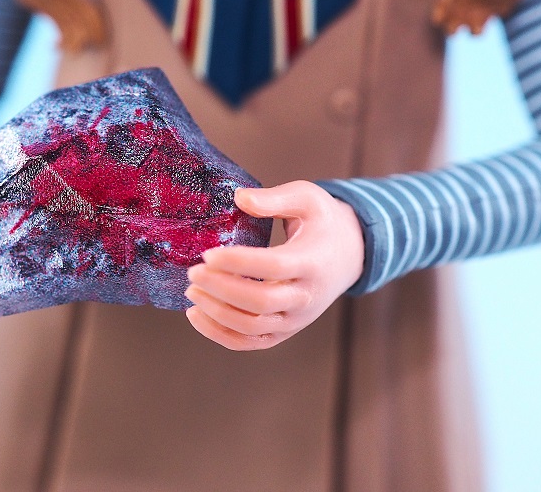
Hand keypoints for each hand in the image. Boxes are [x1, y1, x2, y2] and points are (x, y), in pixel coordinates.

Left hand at [184, 181, 364, 350]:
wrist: (348, 255)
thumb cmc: (322, 222)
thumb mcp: (307, 197)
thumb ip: (274, 198)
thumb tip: (239, 197)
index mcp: (312, 262)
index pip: (273, 267)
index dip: (238, 262)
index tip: (208, 254)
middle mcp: (306, 297)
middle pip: (260, 302)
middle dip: (221, 289)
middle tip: (193, 271)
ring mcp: (295, 319)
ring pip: (252, 328)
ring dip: (216, 313)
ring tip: (192, 291)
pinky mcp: (283, 331)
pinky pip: (249, 342)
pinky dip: (220, 334)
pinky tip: (196, 314)